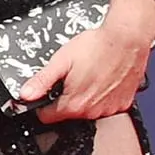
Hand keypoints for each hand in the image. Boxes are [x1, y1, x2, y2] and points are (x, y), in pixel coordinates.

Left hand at [26, 0, 154, 122]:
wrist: (128, 38)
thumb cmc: (97, 46)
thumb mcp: (61, 60)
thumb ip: (42, 80)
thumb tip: (25, 94)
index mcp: (74, 104)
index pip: (47, 117)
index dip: (42, 104)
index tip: (46, 93)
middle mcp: (92, 111)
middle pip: (68, 113)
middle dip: (65, 98)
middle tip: (71, 77)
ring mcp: (110, 109)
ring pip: (88, 110)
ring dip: (85, 97)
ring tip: (89, 75)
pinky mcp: (124, 103)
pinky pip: (107, 106)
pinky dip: (103, 96)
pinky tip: (103, 79)